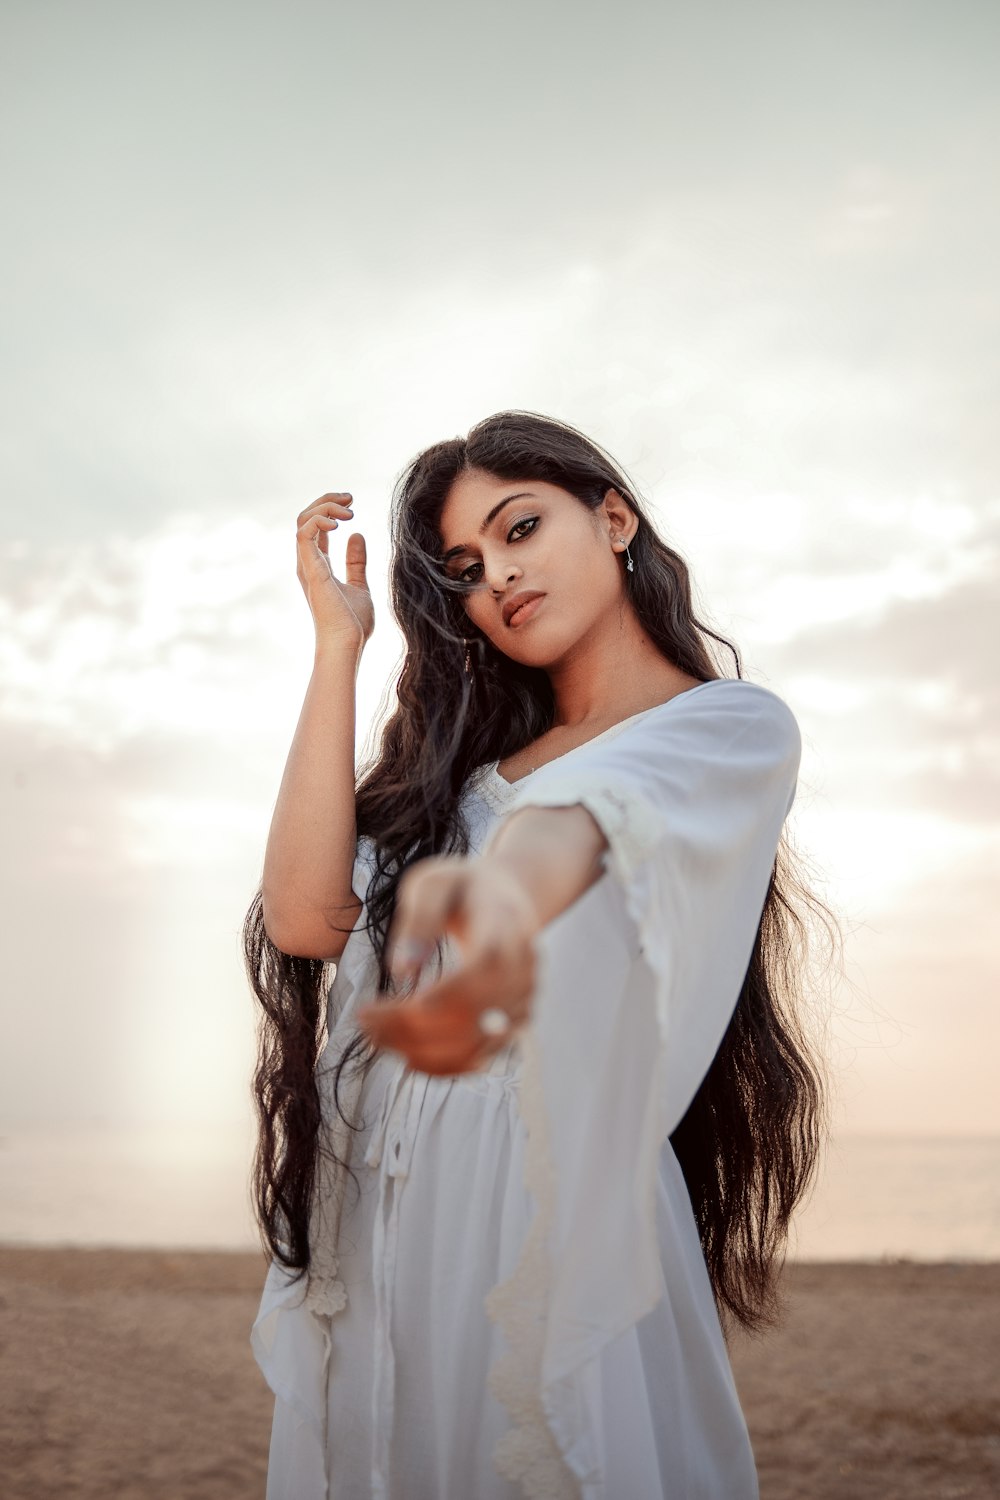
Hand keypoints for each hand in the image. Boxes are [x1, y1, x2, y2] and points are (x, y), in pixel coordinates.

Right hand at [296, 492, 374, 650]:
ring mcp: (306, 564)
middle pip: (306, 517)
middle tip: (350, 497)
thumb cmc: (352, 624)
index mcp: (317, 565)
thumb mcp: (359, 585)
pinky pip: (304, 532)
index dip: (330, 509)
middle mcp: (308, 562)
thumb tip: (357, 536)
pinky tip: (340, 522)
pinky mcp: (310, 568)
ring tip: (349, 509)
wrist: (347, 644)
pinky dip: (319, 519)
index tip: (352, 503)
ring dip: (325, 506)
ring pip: (303, 519)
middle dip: (326, 500)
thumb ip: (356, 562)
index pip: (316, 527)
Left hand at [356, 854, 538, 1074]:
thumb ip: (419, 919)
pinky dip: (441, 1065)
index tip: (394, 1005)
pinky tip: (405, 1056)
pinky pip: (479, 1058)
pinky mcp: (511, 1025)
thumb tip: (402, 969)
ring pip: (475, 1044)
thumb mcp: (435, 883)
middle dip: (413, 1026)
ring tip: (374, 1036)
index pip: (486, 967)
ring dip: (420, 1050)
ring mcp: (521, 1002)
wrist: (507, 900)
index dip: (446, 993)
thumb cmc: (462, 889)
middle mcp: (522, 971)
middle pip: (474, 1013)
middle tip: (363, 1020)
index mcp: (505, 927)